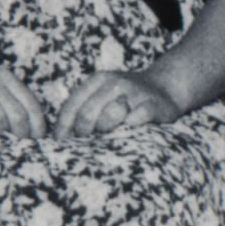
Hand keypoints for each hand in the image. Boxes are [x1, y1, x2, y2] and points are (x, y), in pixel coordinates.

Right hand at [0, 62, 52, 145]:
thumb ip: (16, 104)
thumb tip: (39, 134)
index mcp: (5, 77)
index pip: (31, 105)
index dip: (37, 127)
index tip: (36, 141)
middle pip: (17, 114)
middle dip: (21, 135)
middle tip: (18, 146)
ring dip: (2, 134)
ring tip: (0, 143)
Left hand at [47, 68, 175, 144]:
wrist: (164, 87)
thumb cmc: (125, 99)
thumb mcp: (102, 95)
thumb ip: (83, 110)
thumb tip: (60, 137)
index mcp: (96, 80)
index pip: (71, 107)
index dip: (64, 129)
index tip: (63, 144)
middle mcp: (114, 83)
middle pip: (87, 114)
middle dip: (84, 134)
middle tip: (89, 144)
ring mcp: (134, 92)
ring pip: (110, 115)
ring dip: (106, 131)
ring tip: (108, 137)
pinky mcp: (153, 104)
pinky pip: (137, 119)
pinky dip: (130, 127)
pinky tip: (129, 130)